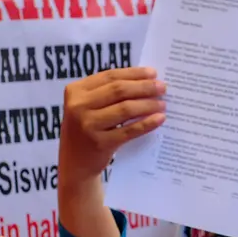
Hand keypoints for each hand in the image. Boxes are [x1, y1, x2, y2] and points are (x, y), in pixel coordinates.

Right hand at [59, 67, 165, 185]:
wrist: (75, 163)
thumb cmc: (85, 130)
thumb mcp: (87, 106)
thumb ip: (106, 92)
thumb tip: (144, 79)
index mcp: (75, 91)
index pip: (110, 76)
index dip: (134, 73)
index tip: (153, 73)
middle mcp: (79, 106)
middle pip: (119, 90)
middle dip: (144, 87)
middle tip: (162, 87)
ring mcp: (88, 125)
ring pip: (126, 109)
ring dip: (148, 105)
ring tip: (162, 104)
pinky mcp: (101, 143)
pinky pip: (130, 130)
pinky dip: (147, 123)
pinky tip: (159, 119)